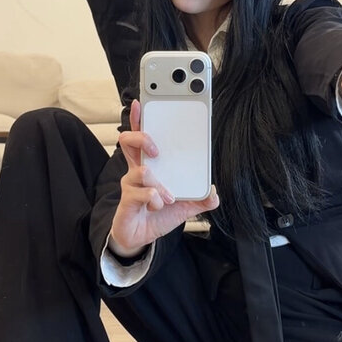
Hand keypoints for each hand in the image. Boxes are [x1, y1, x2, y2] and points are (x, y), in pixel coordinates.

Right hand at [109, 99, 219, 256]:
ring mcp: (130, 184)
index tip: (140, 103)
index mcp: (149, 165)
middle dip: (143, 138)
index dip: (138, 119)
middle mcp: (136, 170)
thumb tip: (214, 192)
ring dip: (159, 184)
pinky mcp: (127, 200)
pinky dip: (155, 199)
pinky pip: (142, 193)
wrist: (140, 238)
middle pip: (129, 141)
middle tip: (157, 150)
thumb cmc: (157, 214)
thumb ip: (201, 199)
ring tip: (168, 197)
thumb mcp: (185, 206)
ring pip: (142, 171)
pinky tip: (158, 205)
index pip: (141, 137)